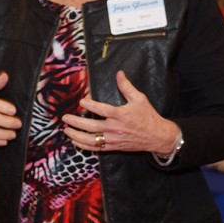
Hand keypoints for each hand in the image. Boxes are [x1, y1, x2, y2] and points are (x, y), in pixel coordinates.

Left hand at [62, 71, 179, 154]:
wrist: (158, 136)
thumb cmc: (148, 116)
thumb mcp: (140, 99)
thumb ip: (126, 86)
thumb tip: (119, 73)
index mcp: (121, 115)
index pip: (103, 110)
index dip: (90, 106)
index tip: (81, 101)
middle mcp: (116, 128)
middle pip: (92, 126)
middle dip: (76, 123)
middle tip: (65, 118)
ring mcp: (114, 139)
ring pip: (92, 140)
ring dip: (77, 136)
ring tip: (66, 130)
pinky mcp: (114, 147)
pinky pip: (97, 149)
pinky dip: (85, 146)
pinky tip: (75, 142)